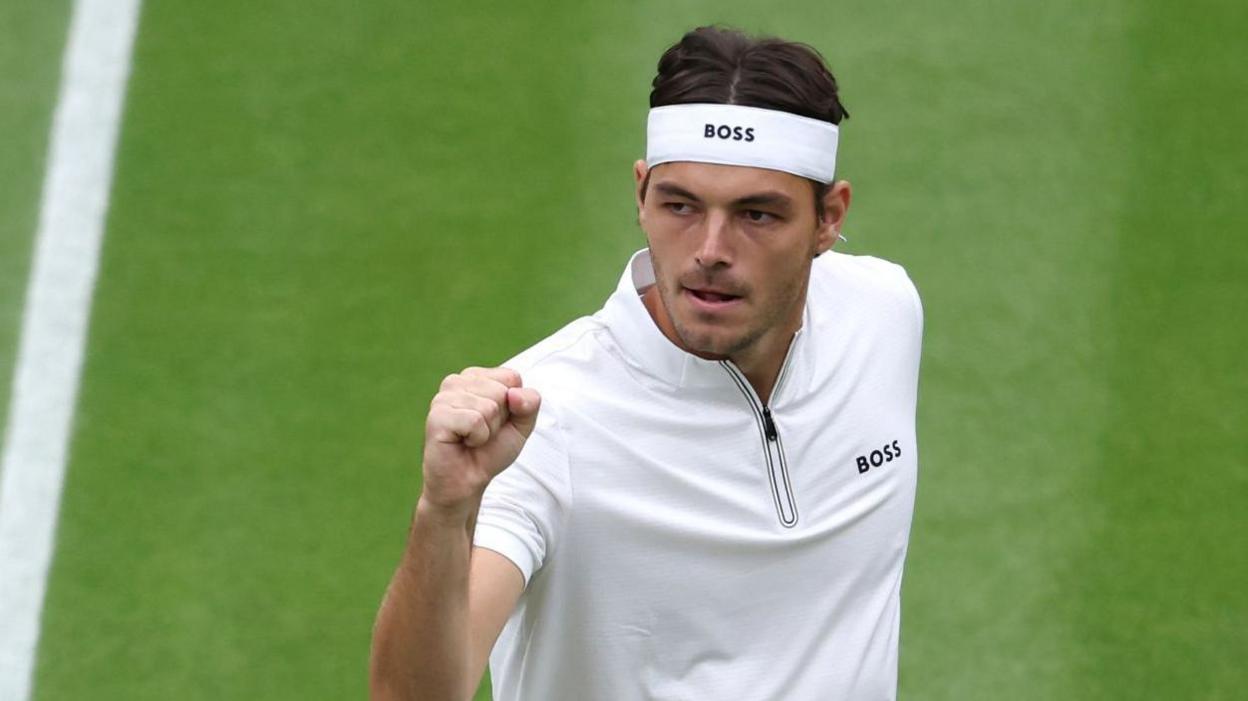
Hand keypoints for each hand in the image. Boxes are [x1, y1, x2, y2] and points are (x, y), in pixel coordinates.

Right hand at [419, 367, 540, 515]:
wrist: (467, 481)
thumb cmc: (490, 450)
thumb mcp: (521, 425)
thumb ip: (530, 403)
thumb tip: (514, 394)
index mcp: (475, 377)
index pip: (512, 377)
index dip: (514, 406)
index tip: (496, 421)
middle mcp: (456, 382)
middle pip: (502, 391)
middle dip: (500, 420)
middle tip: (482, 433)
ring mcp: (443, 397)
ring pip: (489, 407)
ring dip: (489, 431)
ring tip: (472, 439)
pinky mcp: (437, 416)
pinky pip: (475, 421)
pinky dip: (477, 438)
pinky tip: (462, 443)